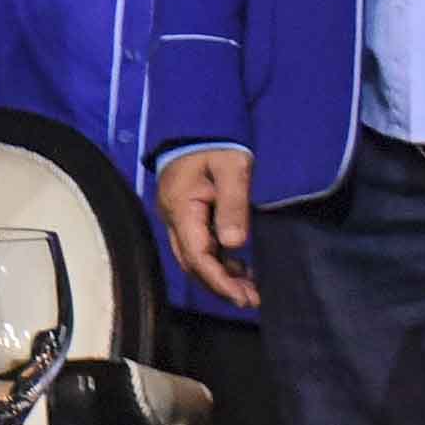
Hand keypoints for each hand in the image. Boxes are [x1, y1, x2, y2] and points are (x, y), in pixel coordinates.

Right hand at [157, 149, 260, 310]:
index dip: (219, 281)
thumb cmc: (218, 143)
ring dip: (220, 276)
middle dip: (220, 285)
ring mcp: (177, 216)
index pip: (196, 255)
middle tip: (251, 300)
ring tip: (250, 291)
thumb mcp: (233, 169)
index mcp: (181, 207)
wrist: (198, 123)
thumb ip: (233, 205)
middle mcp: (173, 217)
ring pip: (194, 257)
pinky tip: (239, 268)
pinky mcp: (186, 214)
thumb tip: (235, 244)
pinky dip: (218, 262)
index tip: (243, 298)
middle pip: (191, 262)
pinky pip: (198, 246)